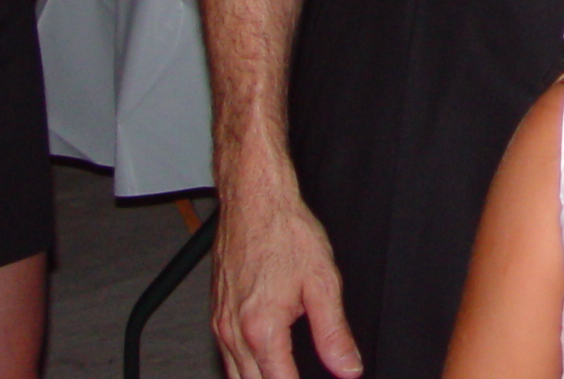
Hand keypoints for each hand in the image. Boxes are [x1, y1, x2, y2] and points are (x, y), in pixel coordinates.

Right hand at [209, 178, 360, 378]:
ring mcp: (220, 324)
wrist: (254, 201)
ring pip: (235, 374)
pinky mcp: (215, 314)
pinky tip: (265, 358)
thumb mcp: (322, 282)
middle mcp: (234, 332)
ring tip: (286, 371)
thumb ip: (334, 332)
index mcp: (261, 329)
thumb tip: (347, 368)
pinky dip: (245, 366)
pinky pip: (227, 354)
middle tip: (302, 375)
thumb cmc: (285, 232)